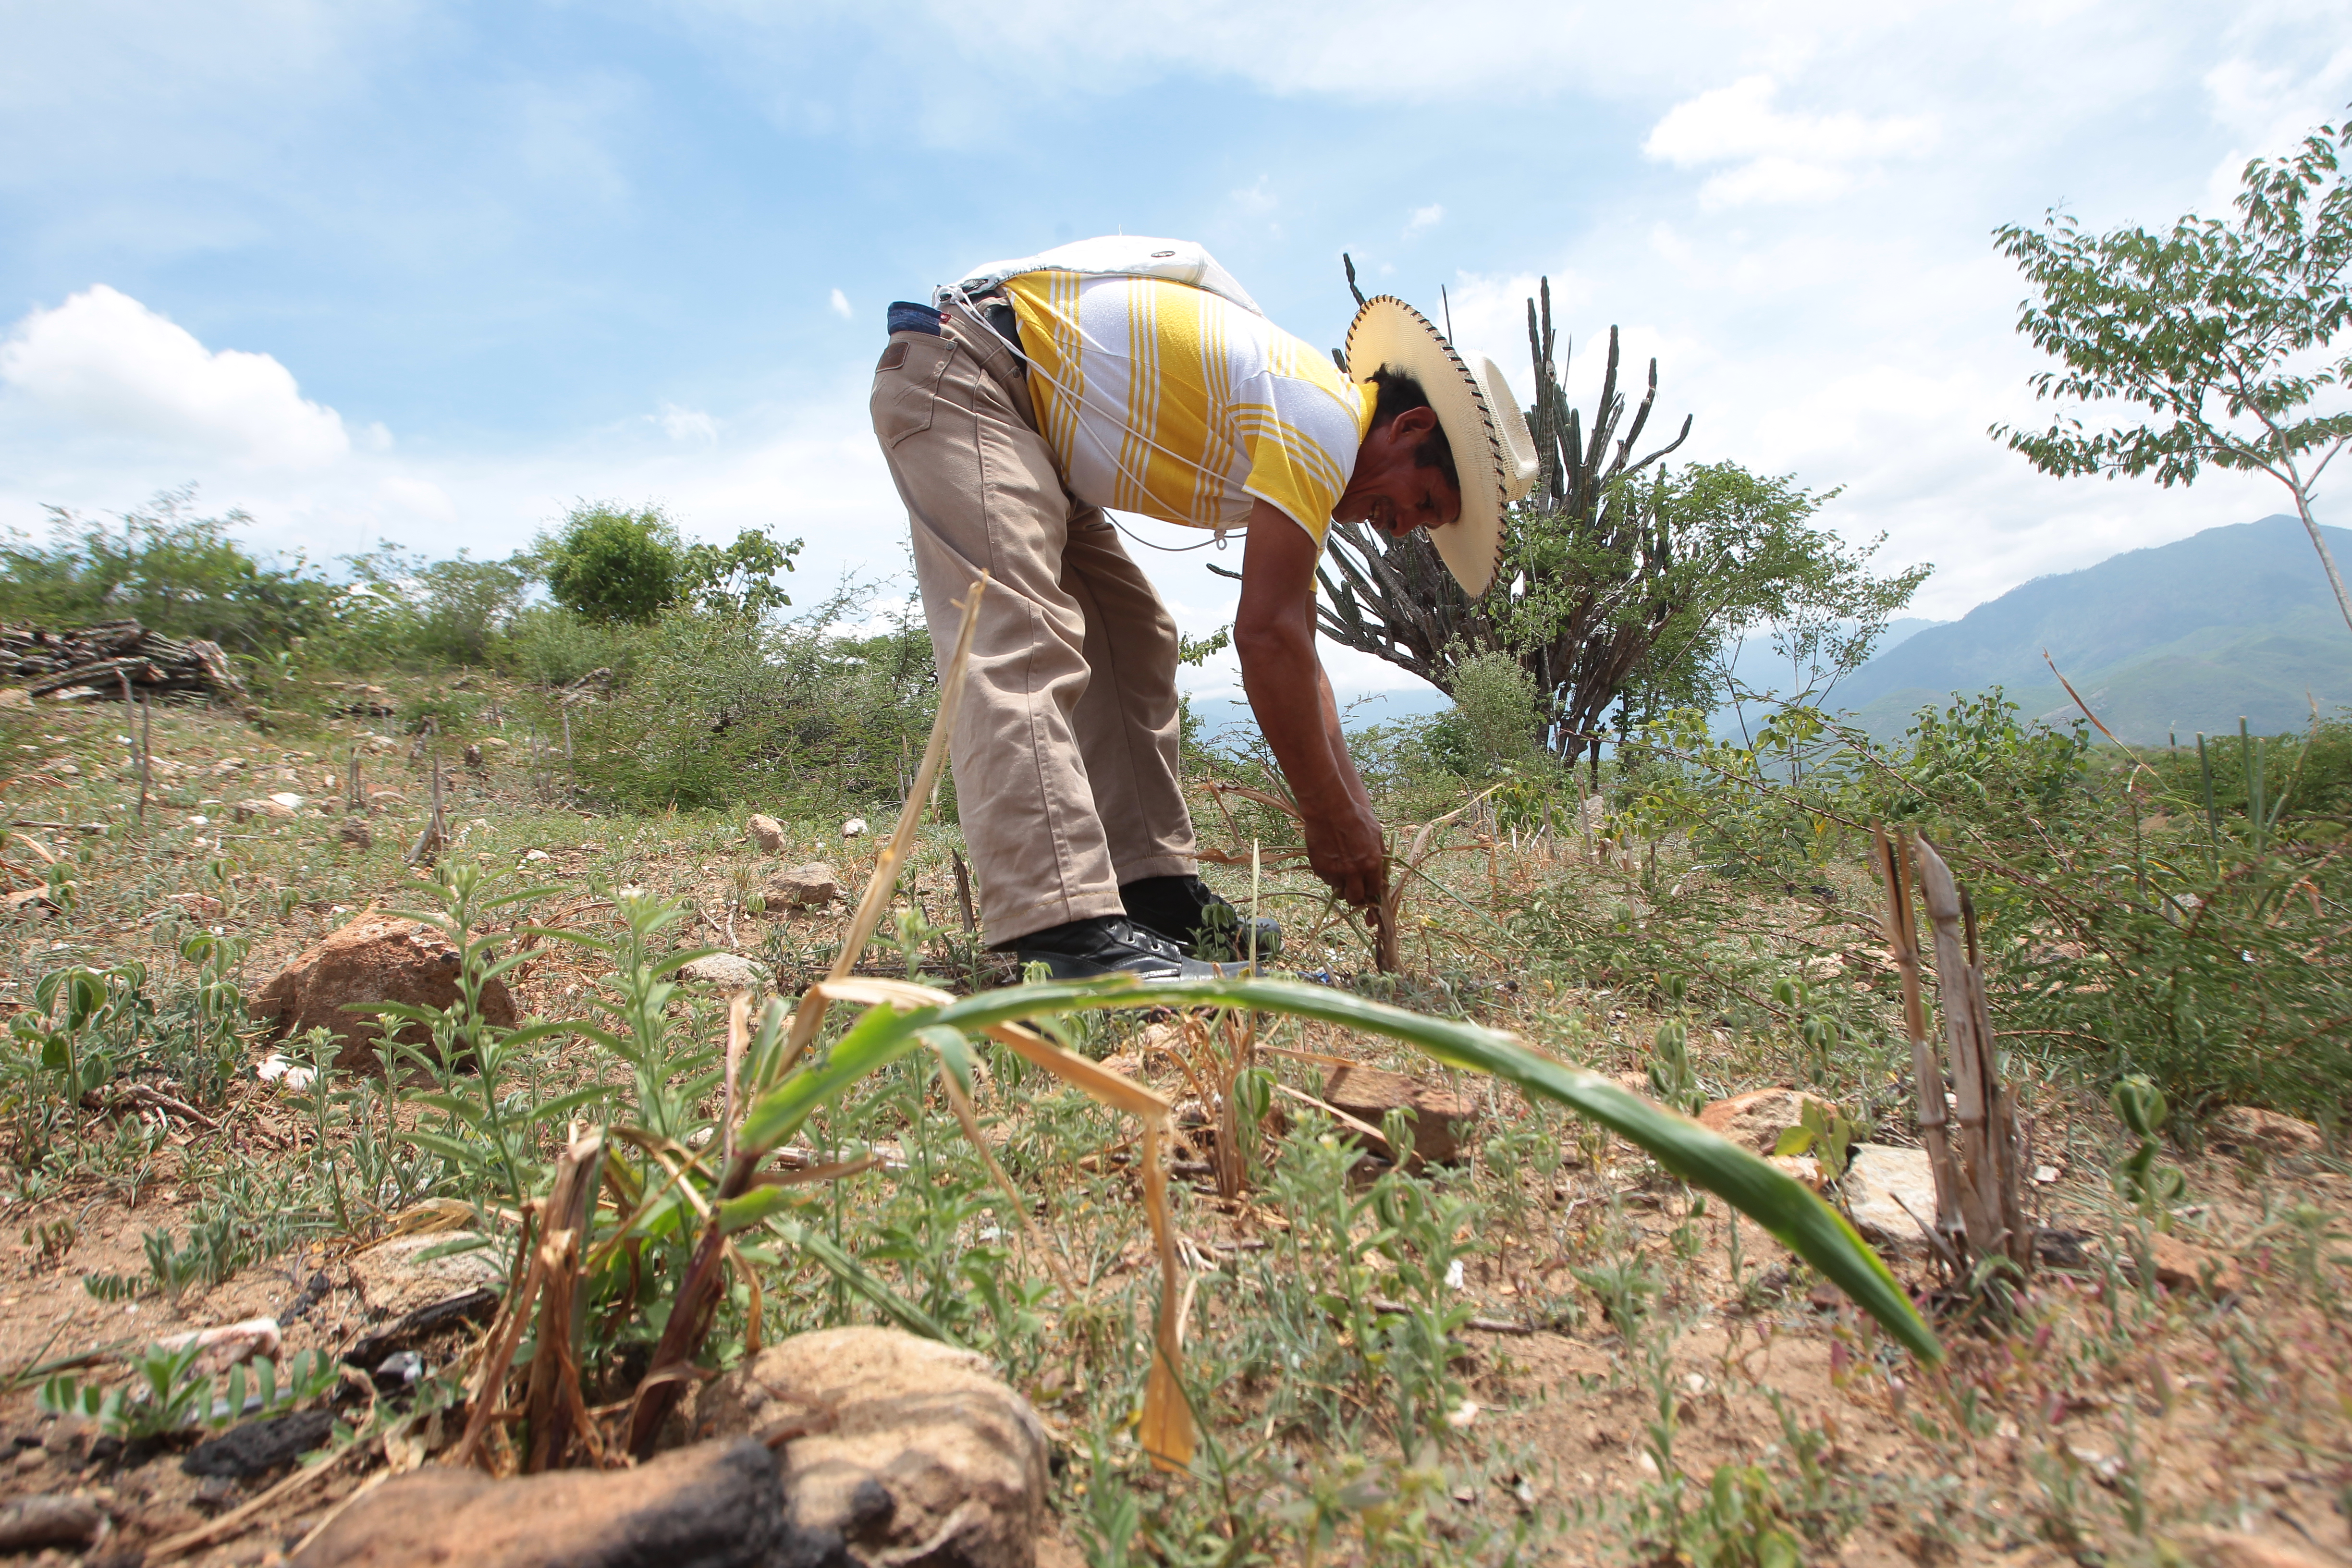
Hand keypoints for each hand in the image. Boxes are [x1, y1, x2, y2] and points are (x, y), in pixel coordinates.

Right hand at [1301, 795, 1386, 910]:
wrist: (1329, 809)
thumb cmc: (1356, 817)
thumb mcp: (1376, 833)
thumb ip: (1379, 853)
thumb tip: (1383, 869)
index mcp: (1371, 864)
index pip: (1373, 890)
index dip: (1371, 892)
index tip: (1368, 889)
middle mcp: (1354, 871)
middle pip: (1354, 897)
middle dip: (1356, 896)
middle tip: (1354, 890)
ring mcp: (1335, 871)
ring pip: (1338, 890)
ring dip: (1341, 884)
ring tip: (1341, 871)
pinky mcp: (1320, 868)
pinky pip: (1326, 879)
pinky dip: (1329, 875)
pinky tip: (1331, 863)